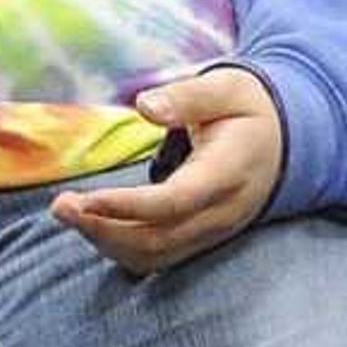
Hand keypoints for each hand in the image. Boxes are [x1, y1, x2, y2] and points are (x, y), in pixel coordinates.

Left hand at [50, 67, 283, 274]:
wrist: (287, 143)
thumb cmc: (249, 109)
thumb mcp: (227, 88)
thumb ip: (187, 97)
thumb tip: (145, 106)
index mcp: (229, 172)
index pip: (176, 201)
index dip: (127, 205)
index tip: (84, 199)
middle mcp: (223, 211)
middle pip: (159, 237)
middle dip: (103, 228)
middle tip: (59, 205)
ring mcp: (215, 231)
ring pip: (156, 255)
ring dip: (106, 241)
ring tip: (67, 213)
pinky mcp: (202, 238)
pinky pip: (159, 258)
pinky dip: (120, 248)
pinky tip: (92, 224)